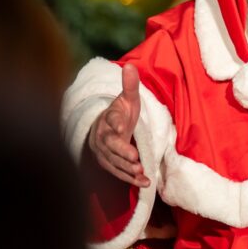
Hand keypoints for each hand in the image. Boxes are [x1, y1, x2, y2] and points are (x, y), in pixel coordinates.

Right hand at [88, 64, 150, 187]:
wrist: (107, 130)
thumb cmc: (121, 114)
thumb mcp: (128, 100)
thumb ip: (130, 86)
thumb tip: (130, 65)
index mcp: (108, 119)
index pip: (111, 121)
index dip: (116, 124)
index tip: (122, 127)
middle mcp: (103, 137)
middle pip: (110, 145)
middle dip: (122, 152)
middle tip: (135, 158)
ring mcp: (104, 153)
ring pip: (114, 162)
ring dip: (127, 169)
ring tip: (142, 172)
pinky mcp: (109, 165)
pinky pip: (118, 173)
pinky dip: (131, 179)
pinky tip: (144, 182)